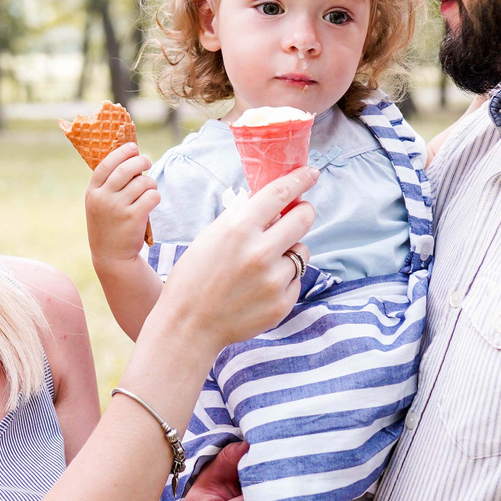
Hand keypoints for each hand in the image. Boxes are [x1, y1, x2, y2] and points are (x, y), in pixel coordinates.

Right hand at [85, 142, 158, 267]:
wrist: (111, 256)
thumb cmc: (108, 225)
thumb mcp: (99, 203)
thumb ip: (108, 184)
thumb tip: (130, 157)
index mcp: (93, 191)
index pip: (107, 163)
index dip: (122, 152)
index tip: (133, 147)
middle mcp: (103, 198)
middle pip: (126, 169)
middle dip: (141, 161)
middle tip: (147, 162)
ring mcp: (117, 208)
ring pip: (143, 182)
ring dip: (150, 183)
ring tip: (148, 190)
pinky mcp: (133, 217)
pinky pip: (152, 196)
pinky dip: (155, 196)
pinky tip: (151, 202)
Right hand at [156, 167, 316, 351]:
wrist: (189, 326)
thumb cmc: (193, 278)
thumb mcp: (209, 238)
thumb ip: (239, 217)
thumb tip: (263, 198)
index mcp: (239, 229)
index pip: (280, 194)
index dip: (300, 180)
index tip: (311, 173)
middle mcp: (260, 252)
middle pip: (303, 219)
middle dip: (304, 211)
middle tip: (300, 211)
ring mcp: (274, 280)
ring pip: (301, 252)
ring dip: (290, 251)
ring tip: (264, 263)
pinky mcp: (282, 303)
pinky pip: (295, 279)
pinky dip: (284, 279)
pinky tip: (260, 287)